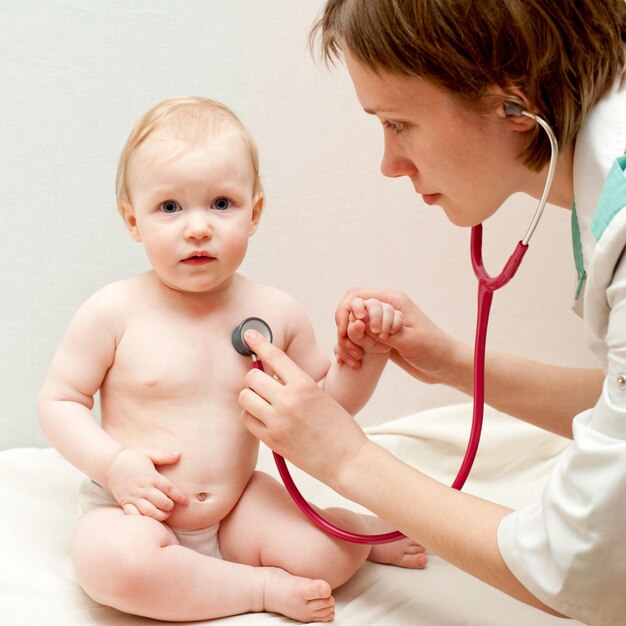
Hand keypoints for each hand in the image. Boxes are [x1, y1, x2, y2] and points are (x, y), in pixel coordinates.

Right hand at [105, 448, 188, 520]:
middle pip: (161, 502)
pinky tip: (149, 519)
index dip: (179, 497)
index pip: (169, 489)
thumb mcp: (148, 453)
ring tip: (165, 514)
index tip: (186, 502)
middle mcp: (144, 489)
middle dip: (170, 507)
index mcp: (152, 477)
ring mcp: (134, 497)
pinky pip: (134, 515)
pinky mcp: (125, 503)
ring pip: (149, 512)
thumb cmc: (132, 458)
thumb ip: (164, 455)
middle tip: (172, 507)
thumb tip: (179, 455)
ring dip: (159, 515)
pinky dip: (142, 519)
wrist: (110, 465)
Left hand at [238, 330, 368, 486]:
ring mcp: (278, 421)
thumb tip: (272, 375)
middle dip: (255, 378)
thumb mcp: (321, 395)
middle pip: (252, 377)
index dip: (259, 342)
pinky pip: (247, 419)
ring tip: (262, 401)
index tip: (249, 334)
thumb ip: (297, 384)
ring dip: (250, 396)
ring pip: (245, 397)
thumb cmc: (339, 427)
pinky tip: (262, 416)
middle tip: (262, 383)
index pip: (274, 356)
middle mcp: (288, 400)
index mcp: (304, 384)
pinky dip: (250, 414)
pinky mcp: (271, 439)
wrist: (348, 460)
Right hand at [336, 288, 462, 384]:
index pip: (357, 296)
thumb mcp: (408, 340)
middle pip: (350, 308)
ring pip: (352, 325)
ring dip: (347, 340)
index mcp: (393, 300)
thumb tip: (357, 324)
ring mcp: (380, 324)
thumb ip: (381, 332)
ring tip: (355, 358)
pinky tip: (352, 363)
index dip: (349, 311)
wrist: (445, 366)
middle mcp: (384, 308)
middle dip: (344, 325)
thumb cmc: (433, 349)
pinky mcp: (379, 339)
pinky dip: (351, 348)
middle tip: (346, 343)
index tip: (356, 330)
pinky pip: (357, 338)